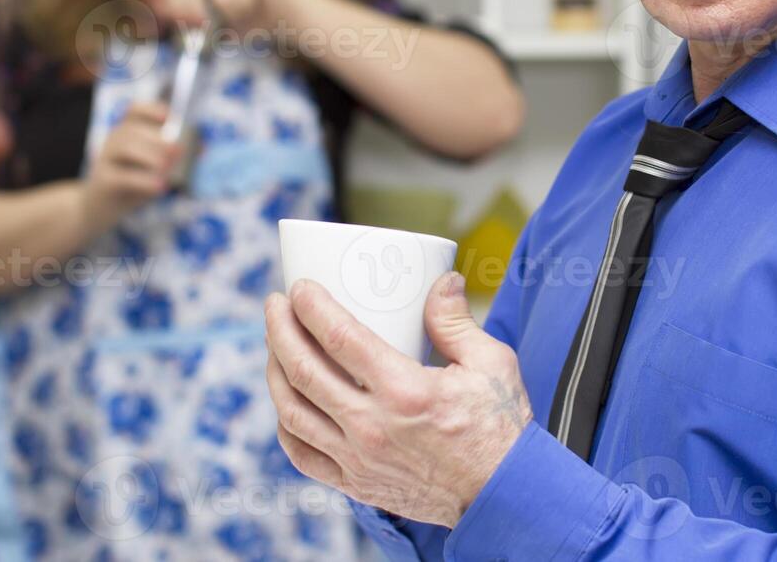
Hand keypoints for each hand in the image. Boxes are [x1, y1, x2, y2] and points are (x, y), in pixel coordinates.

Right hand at [79, 100, 178, 235]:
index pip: (134, 110)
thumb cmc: (130, 185)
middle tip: (178, 151)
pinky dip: (143, 180)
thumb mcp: (153, 171)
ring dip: (150, 156)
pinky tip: (160, 186)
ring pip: (126, 148)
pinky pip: (122, 176)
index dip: (150, 109)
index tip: (168, 117)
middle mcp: (113, 141)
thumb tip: (202, 149)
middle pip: (132, 129)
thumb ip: (173, 159)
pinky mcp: (103, 181)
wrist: (97, 210)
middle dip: (157, 138)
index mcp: (126, 133)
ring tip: (167, 168)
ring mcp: (105, 160)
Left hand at [263, 272, 533, 529]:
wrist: (502, 496)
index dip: (311, 306)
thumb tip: (441, 280)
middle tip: (275, 305)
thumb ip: (456, 321)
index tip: (300, 287)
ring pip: (293, 411)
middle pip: (303, 370)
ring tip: (274, 346)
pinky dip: (285, 425)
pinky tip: (285, 403)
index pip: (339, 337)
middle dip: (280, 329)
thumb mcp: (491, 363)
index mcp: (405, 391)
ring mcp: (358, 459)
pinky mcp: (356, 483)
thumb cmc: (501, 428)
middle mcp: (372, 427)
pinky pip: (302, 454)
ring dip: (274, 372)